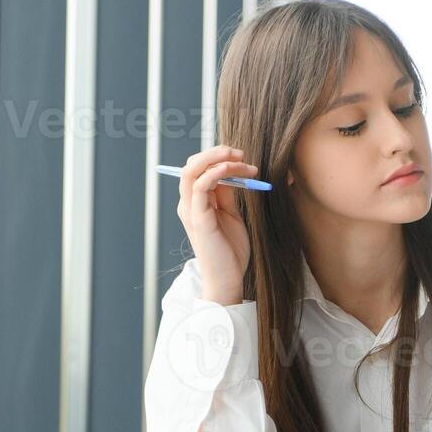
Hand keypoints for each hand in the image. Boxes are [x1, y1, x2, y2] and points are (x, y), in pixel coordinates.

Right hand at [177, 145, 257, 305]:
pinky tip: (232, 169)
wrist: (228, 278)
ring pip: (192, 170)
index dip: (217, 157)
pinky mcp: (198, 218)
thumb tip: (232, 173)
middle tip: (240, 152)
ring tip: (240, 159)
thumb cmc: (230, 251)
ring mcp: (191, 210)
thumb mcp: (231, 215)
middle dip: (215, 153)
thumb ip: (227, 195)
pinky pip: (200, 186)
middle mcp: (188, 204)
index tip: (243, 157)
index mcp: (195, 203)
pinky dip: (215, 173)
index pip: (198, 169)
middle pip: (192, 165)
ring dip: (217, 159)